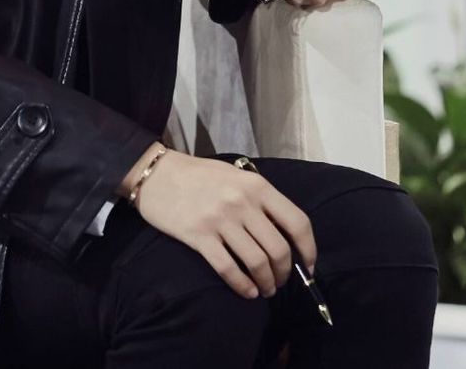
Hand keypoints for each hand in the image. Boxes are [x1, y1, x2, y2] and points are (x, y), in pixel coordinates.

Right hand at [123, 148, 315, 299]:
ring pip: (257, 262)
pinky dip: (243, 286)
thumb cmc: (199, 175)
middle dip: (284, 273)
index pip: (297, 221)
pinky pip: (229, 269)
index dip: (308, 249)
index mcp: (257, 186)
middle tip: (281, 282)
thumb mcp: (236, 176)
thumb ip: (259, 199)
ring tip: (265, 289)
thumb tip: (283, 233)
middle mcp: (243, 202)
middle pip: (278, 249)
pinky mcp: (199, 236)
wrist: (158, 174)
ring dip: (266, 282)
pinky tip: (247, 292)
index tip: (307, 266)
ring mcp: (221, 219)